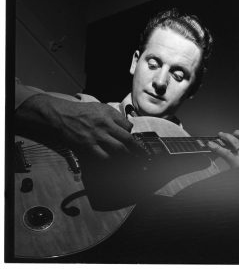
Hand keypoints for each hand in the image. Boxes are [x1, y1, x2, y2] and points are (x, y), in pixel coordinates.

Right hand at [16, 94, 141, 159]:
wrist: (60, 115)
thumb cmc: (81, 111)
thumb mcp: (100, 107)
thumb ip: (115, 116)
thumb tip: (128, 127)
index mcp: (109, 115)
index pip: (128, 127)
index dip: (133, 136)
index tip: (136, 143)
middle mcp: (105, 125)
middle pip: (127, 139)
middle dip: (138, 150)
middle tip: (144, 157)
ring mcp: (97, 136)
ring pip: (118, 149)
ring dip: (128, 157)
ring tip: (134, 163)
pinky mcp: (88, 146)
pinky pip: (104, 157)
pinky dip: (112, 162)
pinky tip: (116, 165)